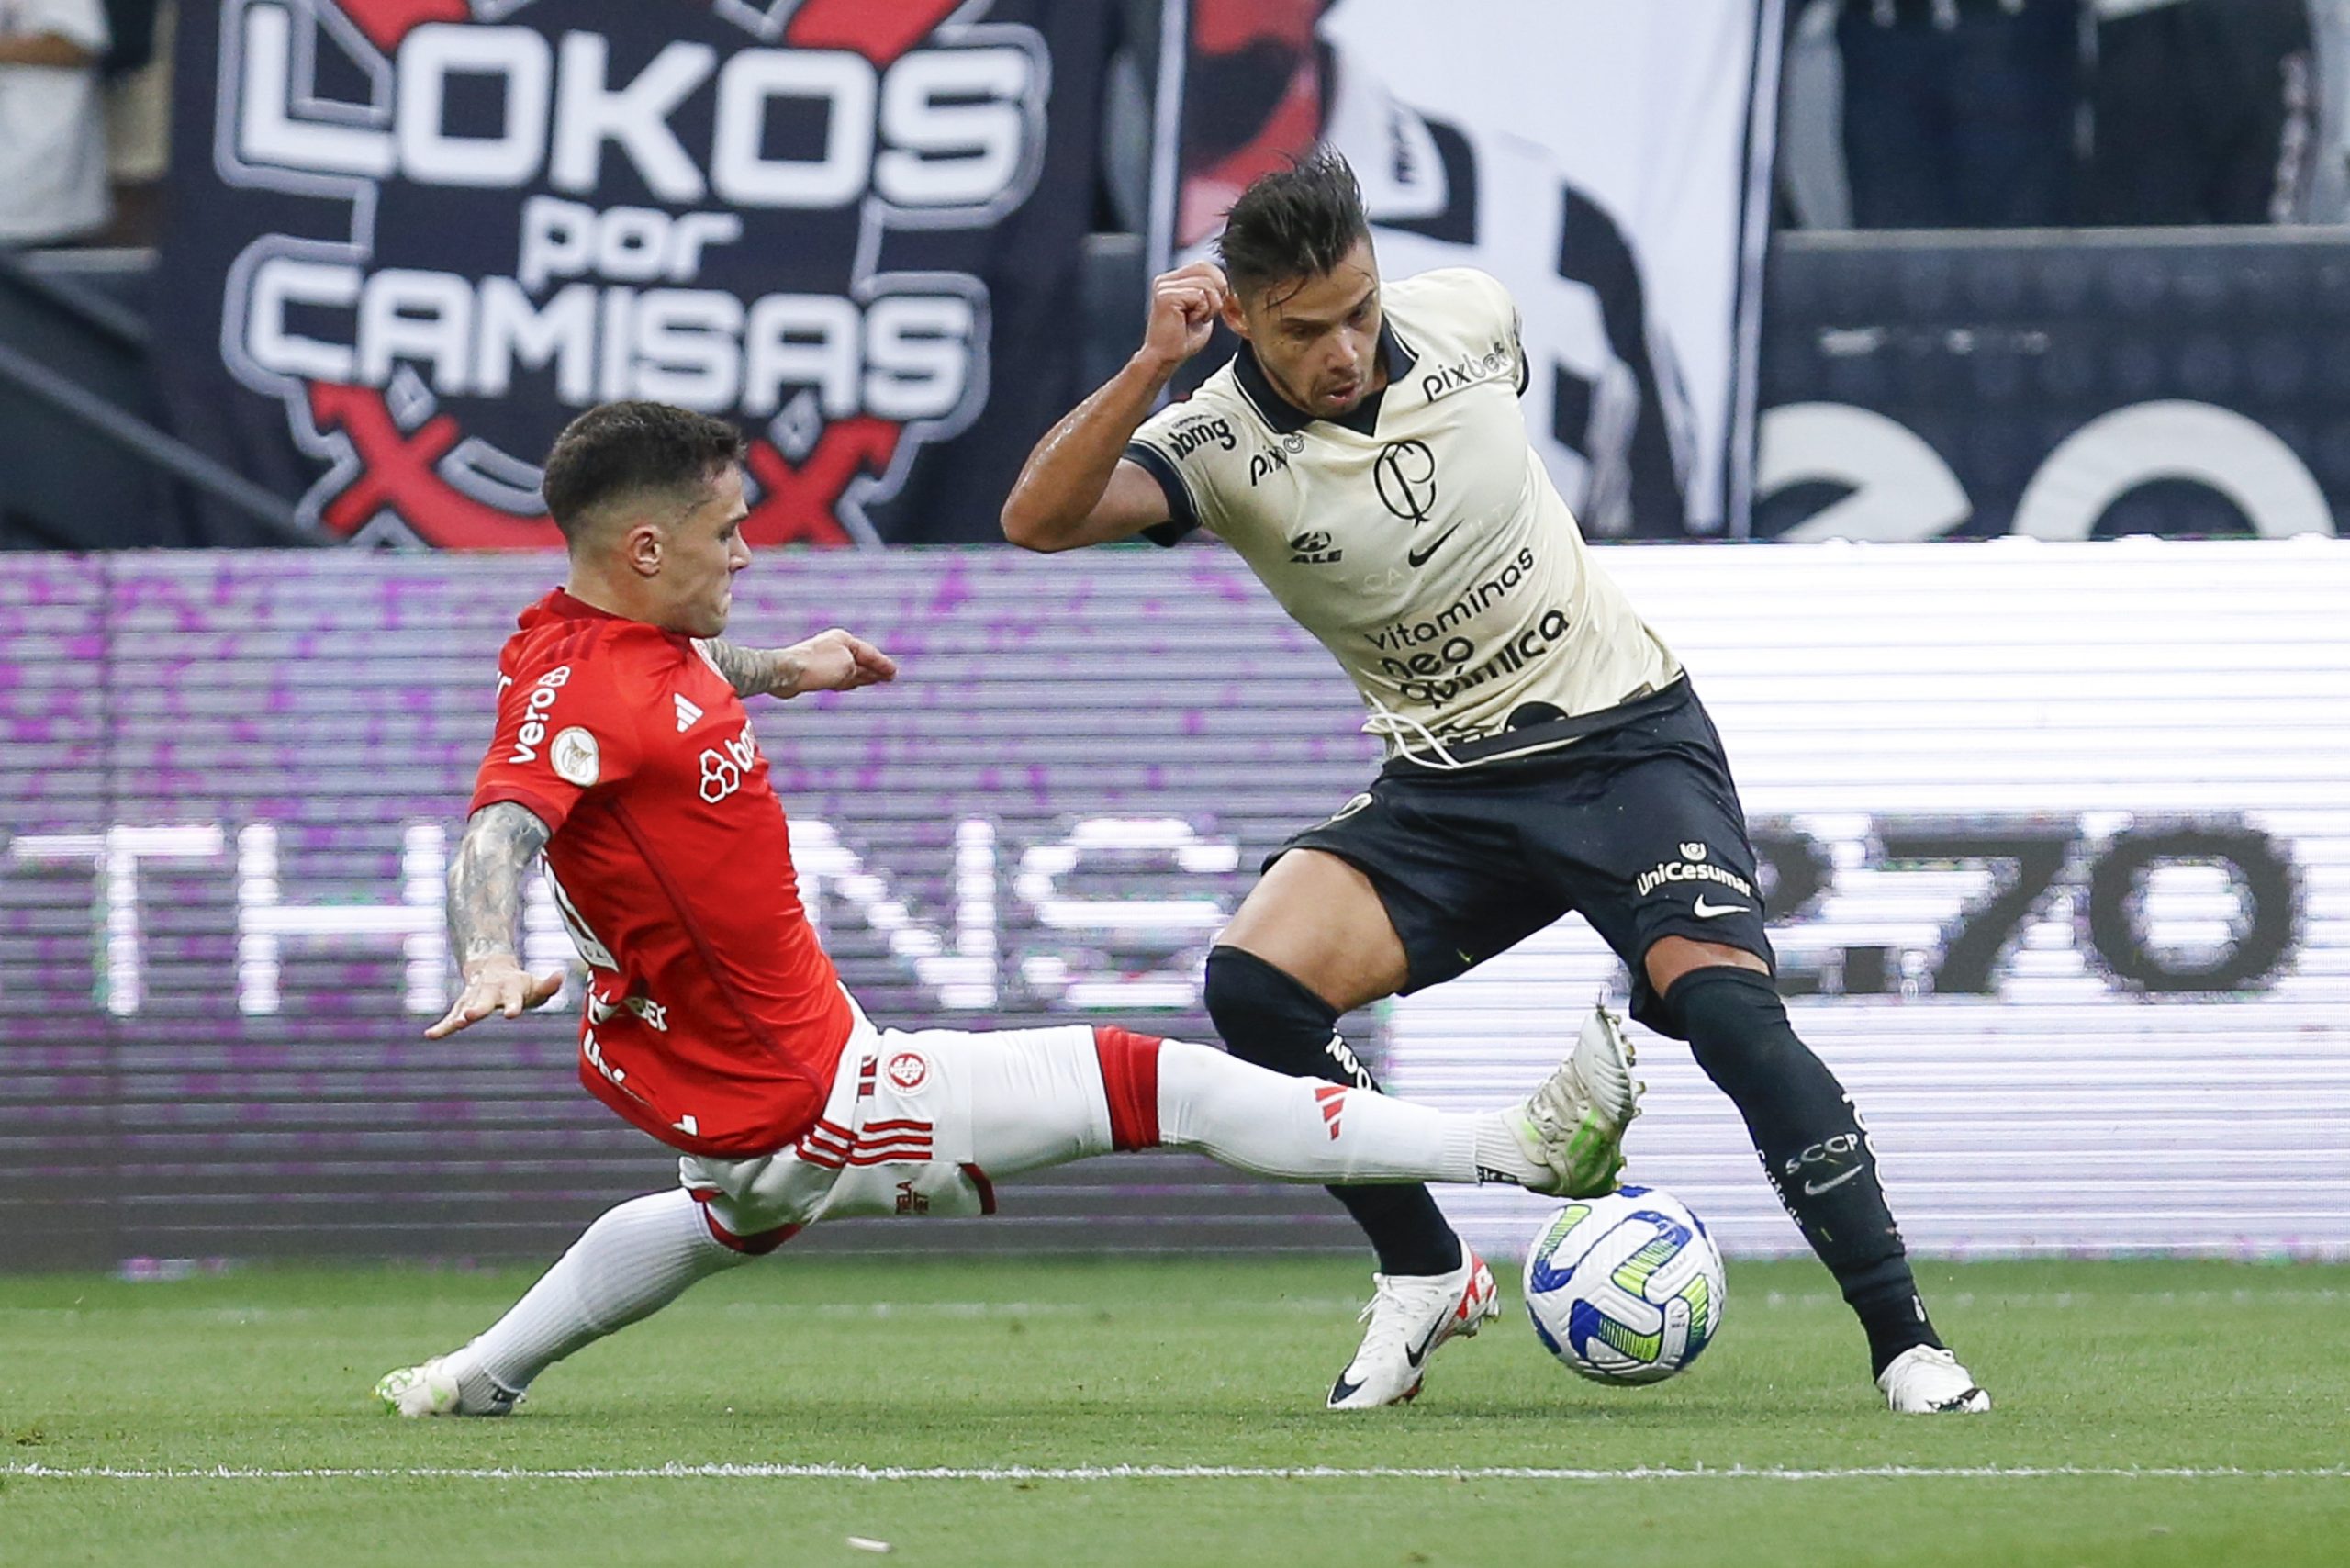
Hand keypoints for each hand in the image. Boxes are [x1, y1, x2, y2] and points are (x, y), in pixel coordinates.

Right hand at [426, 957, 564, 1038]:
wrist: (493, 968)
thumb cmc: (520, 984)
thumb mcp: (535, 984)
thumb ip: (549, 985)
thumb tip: (561, 974)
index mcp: (510, 989)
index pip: (513, 999)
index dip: (512, 1006)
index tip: (510, 1014)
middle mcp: (490, 993)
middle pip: (483, 1002)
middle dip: (477, 1009)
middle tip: (470, 1015)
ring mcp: (474, 998)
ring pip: (464, 1008)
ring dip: (458, 1017)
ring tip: (452, 1025)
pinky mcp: (462, 1005)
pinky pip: (450, 1017)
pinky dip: (442, 1027)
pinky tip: (430, 1036)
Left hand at [782, 628, 896, 695]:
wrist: (787, 673)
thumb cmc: (815, 665)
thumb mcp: (848, 666)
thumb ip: (858, 670)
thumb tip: (857, 676)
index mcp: (844, 639)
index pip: (870, 653)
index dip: (883, 664)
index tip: (894, 673)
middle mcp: (834, 647)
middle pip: (860, 660)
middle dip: (874, 669)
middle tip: (888, 676)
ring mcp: (824, 659)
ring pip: (849, 669)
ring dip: (863, 676)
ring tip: (875, 681)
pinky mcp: (814, 671)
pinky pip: (837, 676)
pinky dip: (848, 681)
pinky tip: (852, 684)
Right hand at [1141, 260, 1229, 369]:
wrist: (1166, 358)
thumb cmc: (1184, 338)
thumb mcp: (1203, 309)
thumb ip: (1211, 290)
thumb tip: (1227, 279)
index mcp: (1173, 280)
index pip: (1205, 266)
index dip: (1218, 283)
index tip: (1213, 306)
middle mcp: (1166, 280)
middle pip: (1208, 270)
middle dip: (1217, 295)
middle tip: (1205, 315)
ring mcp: (1164, 286)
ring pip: (1207, 285)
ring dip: (1209, 308)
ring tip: (1194, 320)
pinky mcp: (1166, 296)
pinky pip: (1200, 296)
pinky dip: (1202, 312)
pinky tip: (1188, 322)